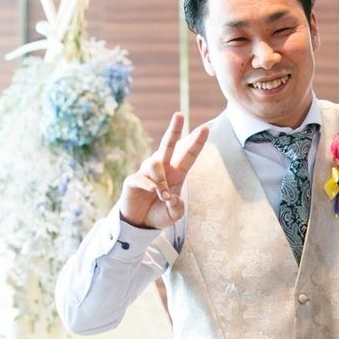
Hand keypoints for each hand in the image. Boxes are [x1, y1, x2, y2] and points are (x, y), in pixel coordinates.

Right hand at [120, 112, 209, 228]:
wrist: (140, 224)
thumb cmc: (159, 214)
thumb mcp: (174, 214)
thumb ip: (177, 207)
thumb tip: (170, 196)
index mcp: (176, 175)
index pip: (188, 156)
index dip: (196, 143)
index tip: (206, 129)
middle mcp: (162, 169)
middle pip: (169, 145)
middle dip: (174, 130)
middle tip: (180, 115)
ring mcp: (146, 173)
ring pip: (155, 163)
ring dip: (161, 180)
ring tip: (162, 196)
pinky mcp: (133, 180)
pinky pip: (142, 177)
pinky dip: (149, 185)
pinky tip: (152, 191)